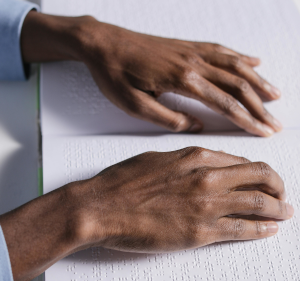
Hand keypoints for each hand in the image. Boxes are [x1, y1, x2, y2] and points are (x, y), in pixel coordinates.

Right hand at [0, 147, 293, 279]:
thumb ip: (185, 161)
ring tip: (285, 211)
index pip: (240, 161)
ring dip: (277, 208)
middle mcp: (207, 177)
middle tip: (282, 193)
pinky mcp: (201, 231)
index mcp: (194, 156)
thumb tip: (203, 164)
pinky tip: (270, 229)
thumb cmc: (124, 181)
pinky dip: (262, 229)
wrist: (102, 206)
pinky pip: (243, 229)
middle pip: (259, 177)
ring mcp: (206, 205)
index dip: (257, 170)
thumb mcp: (157, 158)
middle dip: (276, 185)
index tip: (263, 177)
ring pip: (259, 203)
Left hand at [21, 13, 281, 136]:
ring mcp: (192, 51)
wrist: (103, 44)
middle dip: (259, 105)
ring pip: (235, 65)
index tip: (263, 131)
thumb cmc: (115, 75)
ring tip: (275, 95)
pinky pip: (221, 50)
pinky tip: (253, 62)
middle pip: (236, 85)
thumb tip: (195, 126)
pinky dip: (241, 57)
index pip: (224, 103)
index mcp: (182, 80)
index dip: (246, 119)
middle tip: (276, 121)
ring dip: (257, 81)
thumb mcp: (135, 105)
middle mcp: (193, 62)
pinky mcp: (187, 45)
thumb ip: (168, 118)